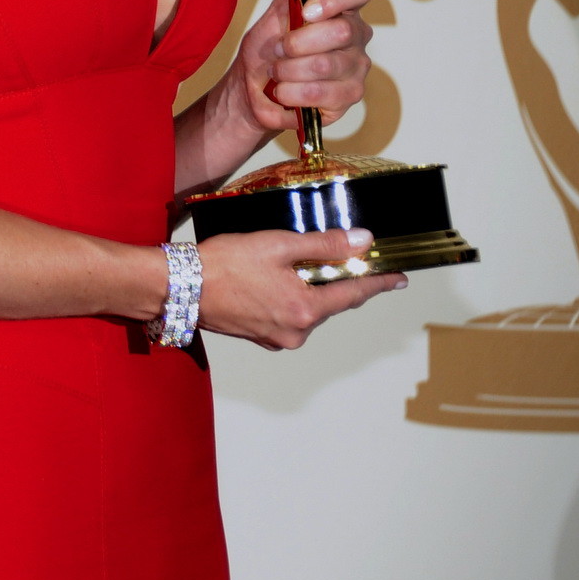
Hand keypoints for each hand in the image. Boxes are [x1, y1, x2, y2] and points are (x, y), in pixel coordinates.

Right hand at [196, 228, 405, 349]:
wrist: (179, 286)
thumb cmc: (224, 264)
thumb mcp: (278, 245)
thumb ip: (324, 244)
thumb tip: (361, 241)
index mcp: (306, 309)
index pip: (355, 294)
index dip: (378, 282)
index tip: (399, 278)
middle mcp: (296, 331)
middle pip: (330, 302)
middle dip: (336, 279)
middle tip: (338, 255)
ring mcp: (277, 338)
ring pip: (307, 309)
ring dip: (308, 288)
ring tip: (288, 263)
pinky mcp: (260, 337)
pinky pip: (287, 316)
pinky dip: (288, 298)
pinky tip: (270, 280)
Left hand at [226, 0, 375, 140]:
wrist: (253, 89)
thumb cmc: (269, 49)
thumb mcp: (278, 9)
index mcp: (342, 8)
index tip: (307, 11)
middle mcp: (356, 36)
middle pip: (341, 31)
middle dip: (296, 43)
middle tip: (276, 49)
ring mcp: (356, 67)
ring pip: (326, 65)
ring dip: (288, 70)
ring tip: (276, 71)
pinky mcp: (350, 97)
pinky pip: (321, 93)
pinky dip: (291, 93)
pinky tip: (283, 91)